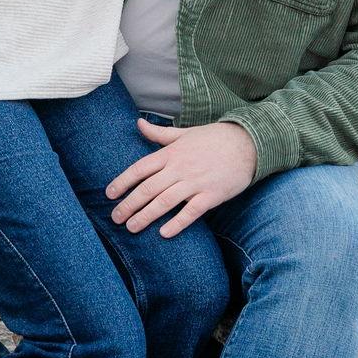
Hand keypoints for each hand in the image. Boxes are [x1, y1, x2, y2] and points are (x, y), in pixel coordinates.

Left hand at [106, 119, 257, 237]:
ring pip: (164, 202)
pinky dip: (177, 223)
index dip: (122, 182)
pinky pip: (191, 212)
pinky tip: (164, 234)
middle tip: (115, 218)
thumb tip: (138, 123)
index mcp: (171, 153)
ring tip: (131, 228)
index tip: (109, 195)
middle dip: (128, 205)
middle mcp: (180, 168)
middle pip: (147, 189)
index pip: (139, 169)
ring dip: (146, 216)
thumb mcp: (184, 133)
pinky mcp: (212, 195)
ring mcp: (196, 182)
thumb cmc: (213, 138)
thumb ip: (159, 133)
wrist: (248, 143)